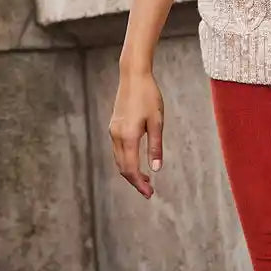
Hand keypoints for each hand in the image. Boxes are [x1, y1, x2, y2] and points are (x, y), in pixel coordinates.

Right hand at [109, 67, 164, 198]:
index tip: (149, 193)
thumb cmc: (149, 97)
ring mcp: (113, 131)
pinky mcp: (114, 126)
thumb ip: (155, 147)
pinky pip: (118, 150)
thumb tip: (156, 169)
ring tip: (145, 179)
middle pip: (123, 167)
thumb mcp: (157, 122)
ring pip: (119, 159)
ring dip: (130, 171)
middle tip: (148, 190)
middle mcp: (117, 136)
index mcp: (128, 137)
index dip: (139, 184)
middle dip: (134, 181)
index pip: (131, 169)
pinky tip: (137, 162)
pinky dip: (126, 160)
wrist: (133, 77)